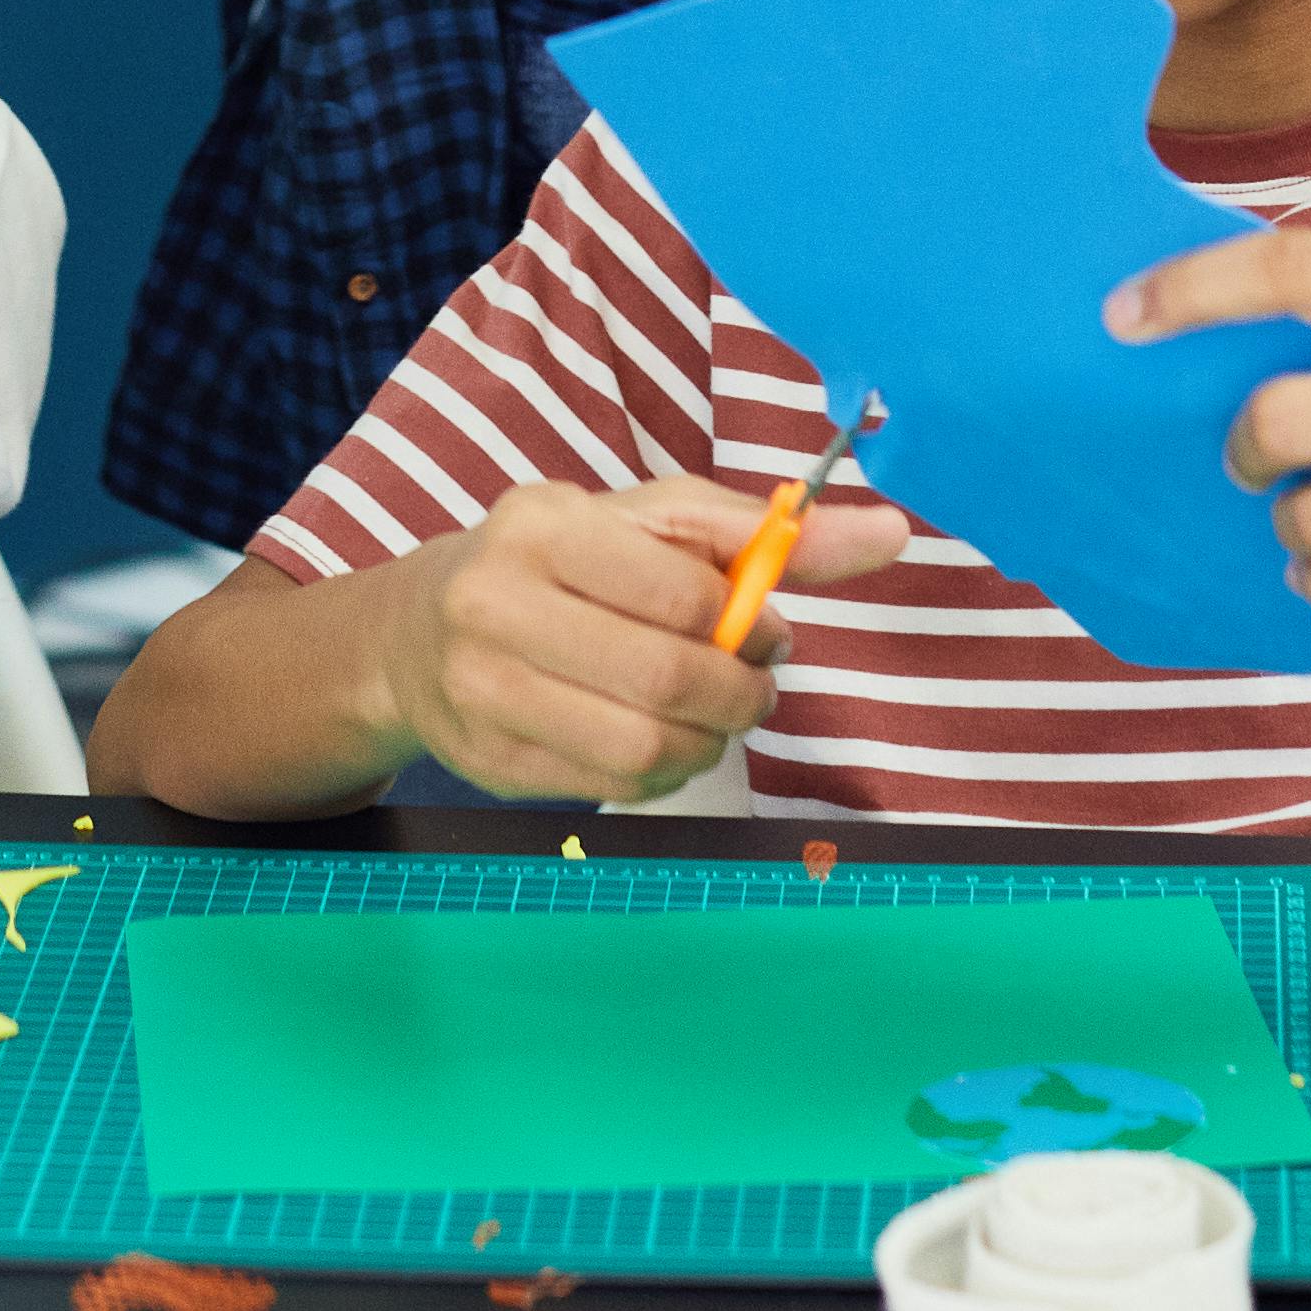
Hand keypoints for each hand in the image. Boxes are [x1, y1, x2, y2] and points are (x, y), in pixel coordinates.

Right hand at [378, 475, 911, 806]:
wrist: (418, 631)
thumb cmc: (558, 560)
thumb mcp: (649, 522)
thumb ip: (764, 532)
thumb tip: (892, 532)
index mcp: (542, 525)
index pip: (683, 593)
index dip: (751, 623)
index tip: (769, 628)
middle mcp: (496, 604)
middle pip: (666, 680)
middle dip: (739, 694)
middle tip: (754, 687)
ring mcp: (484, 691)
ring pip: (643, 749)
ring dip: (708, 743)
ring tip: (713, 717)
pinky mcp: (489, 763)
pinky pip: (610, 789)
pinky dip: (663, 774)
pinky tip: (663, 742)